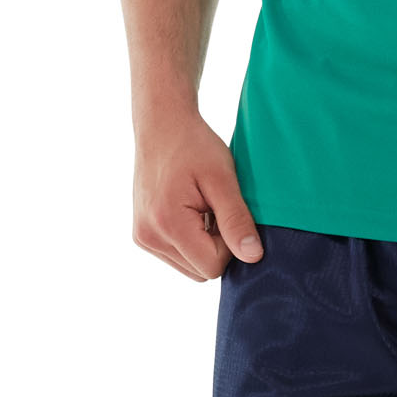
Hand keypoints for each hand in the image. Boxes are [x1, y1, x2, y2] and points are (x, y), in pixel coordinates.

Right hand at [132, 109, 264, 280]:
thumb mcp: (222, 178)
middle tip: (218, 207)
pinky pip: (176, 255)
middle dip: (217, 246)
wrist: (162, 125)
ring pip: (189, 266)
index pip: (212, 266)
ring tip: (205, 206)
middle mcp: (149, 237)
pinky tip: (193, 210)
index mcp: (168, 224)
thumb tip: (254, 257)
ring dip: (204, 243)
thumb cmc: (195, 146)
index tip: (229, 210)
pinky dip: (190, 239)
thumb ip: (236, 219)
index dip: (230, 244)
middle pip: (200, 271)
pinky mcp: (142, 235)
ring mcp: (143, 238)